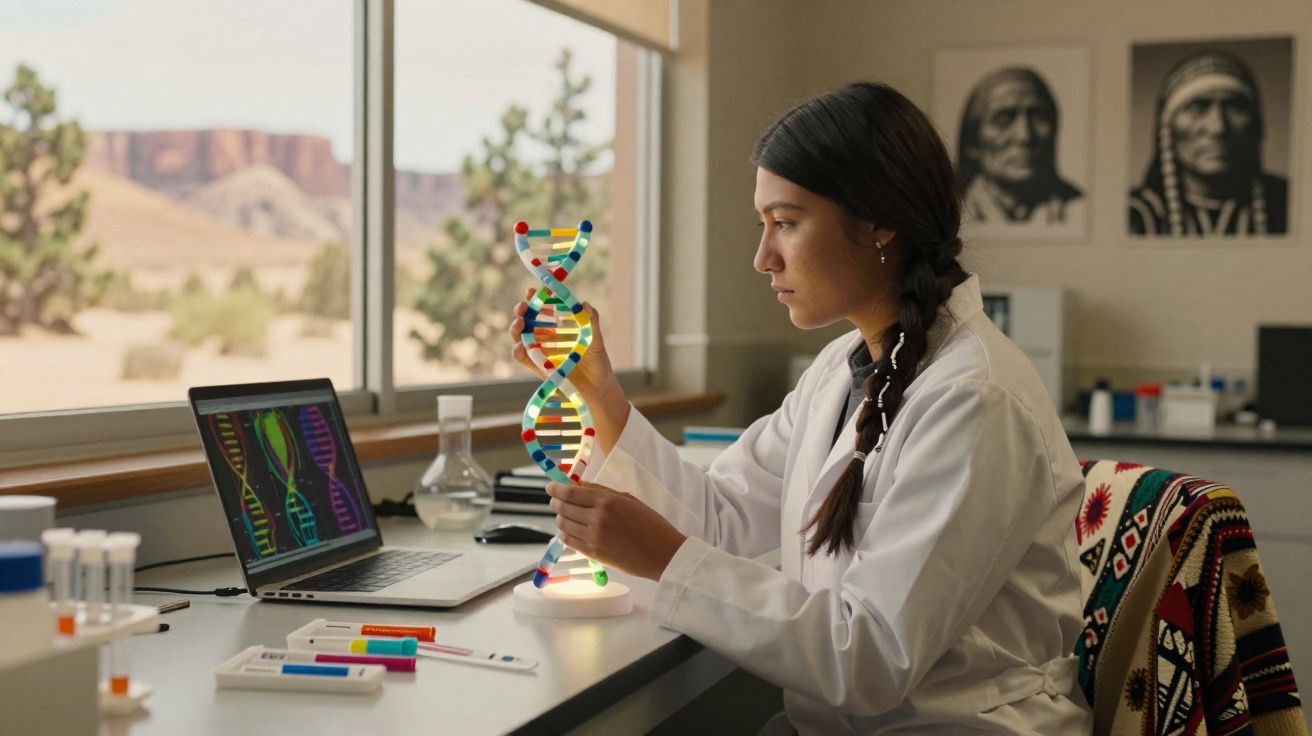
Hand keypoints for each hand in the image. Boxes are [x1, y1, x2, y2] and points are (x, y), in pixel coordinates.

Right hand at [508, 287, 621, 403]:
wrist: (599, 387)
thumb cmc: (598, 362)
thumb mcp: (595, 338)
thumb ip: (591, 321)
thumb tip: (585, 303)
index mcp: (558, 328)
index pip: (542, 309)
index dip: (535, 299)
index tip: (532, 290)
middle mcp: (546, 338)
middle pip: (527, 321)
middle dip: (521, 311)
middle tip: (523, 306)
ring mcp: (540, 352)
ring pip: (520, 337)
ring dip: (516, 328)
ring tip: (519, 322)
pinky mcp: (538, 368)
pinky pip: (523, 358)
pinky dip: (518, 351)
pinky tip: (519, 345)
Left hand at [546, 481, 686, 581]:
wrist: (663, 554)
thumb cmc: (651, 524)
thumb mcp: (629, 500)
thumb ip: (602, 491)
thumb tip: (579, 485)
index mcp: (607, 501)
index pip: (571, 493)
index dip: (556, 489)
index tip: (550, 487)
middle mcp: (597, 518)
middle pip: (564, 508)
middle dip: (556, 502)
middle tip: (555, 500)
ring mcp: (594, 537)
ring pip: (563, 525)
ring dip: (560, 518)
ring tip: (563, 515)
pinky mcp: (593, 554)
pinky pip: (569, 541)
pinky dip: (565, 534)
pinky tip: (568, 530)